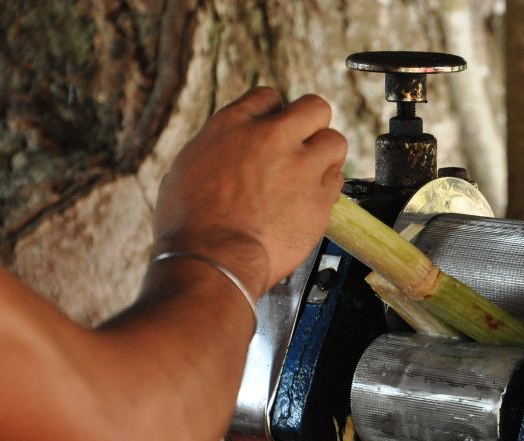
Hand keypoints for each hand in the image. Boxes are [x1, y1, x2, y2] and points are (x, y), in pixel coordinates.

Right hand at [154, 87, 346, 294]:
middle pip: (314, 107)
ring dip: (327, 156)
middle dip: (312, 125)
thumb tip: (224, 156)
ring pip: (336, 141)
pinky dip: (327, 189)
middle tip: (304, 146)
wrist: (213, 260)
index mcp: (233, 125)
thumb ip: (217, 152)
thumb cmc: (189, 225)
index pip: (269, 97)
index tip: (275, 131)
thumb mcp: (186, 170)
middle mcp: (271, 137)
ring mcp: (300, 166)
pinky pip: (337, 181)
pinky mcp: (319, 197)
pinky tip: (312, 201)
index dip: (275, 115)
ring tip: (312, 174)